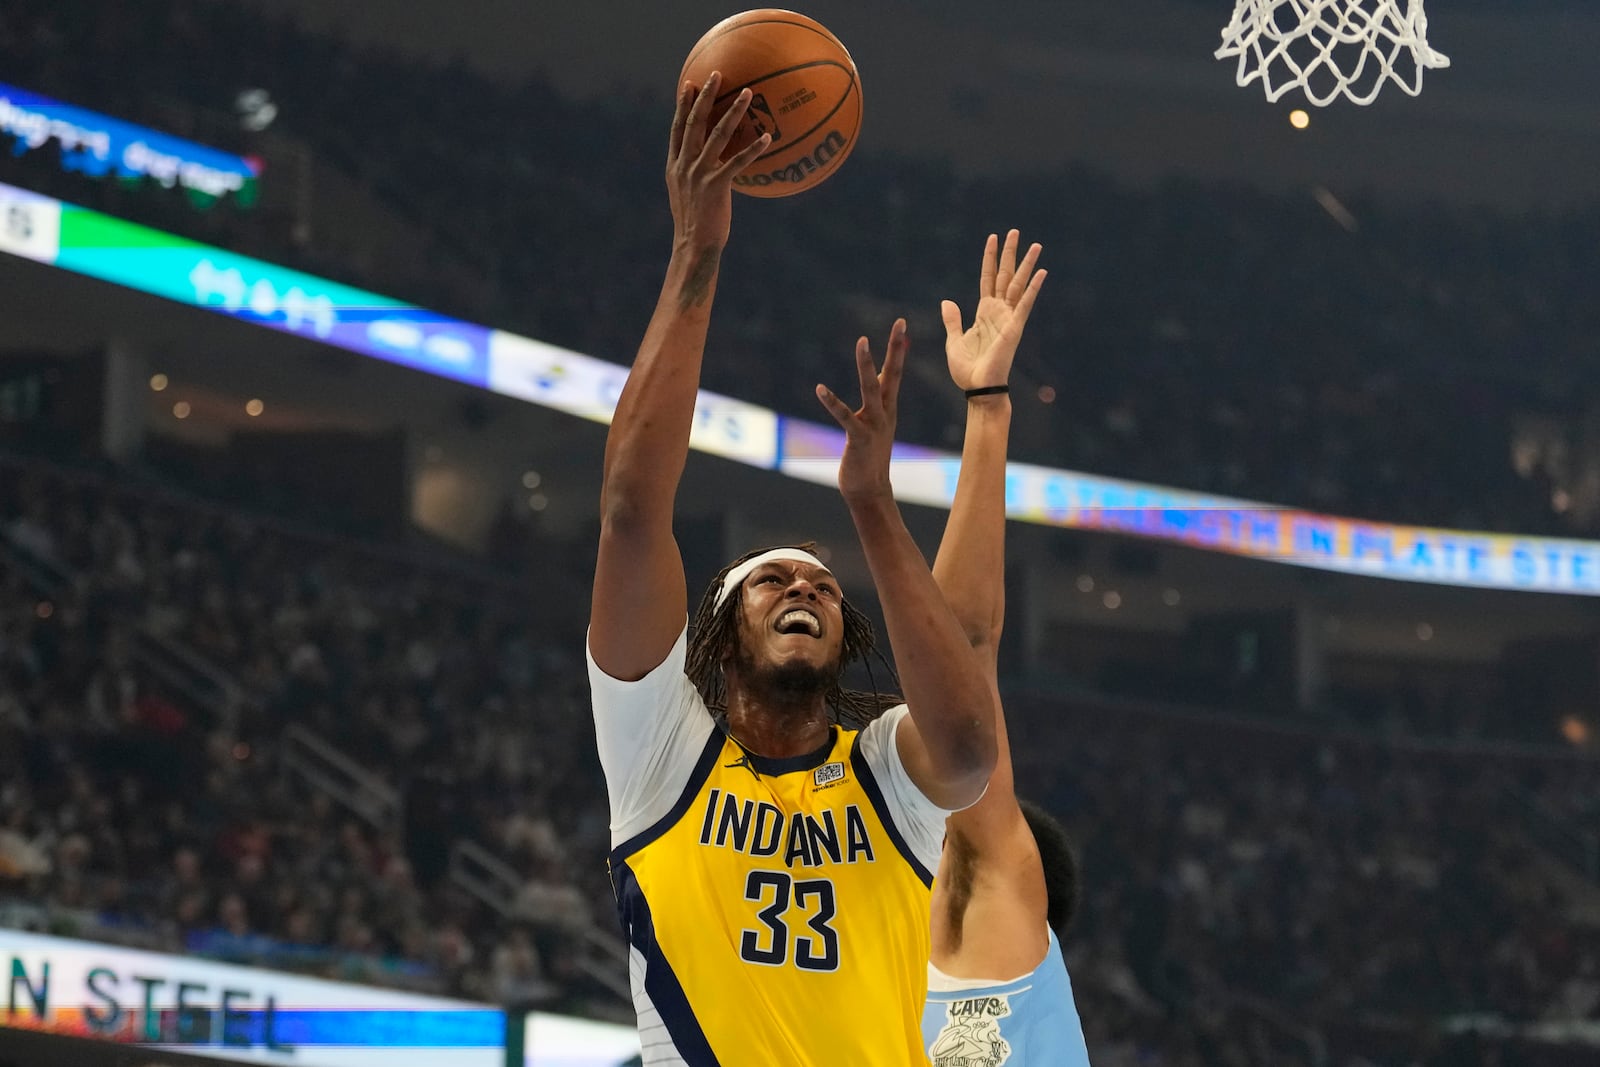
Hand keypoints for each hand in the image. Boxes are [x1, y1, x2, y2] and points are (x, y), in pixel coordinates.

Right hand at [666, 73, 772, 248]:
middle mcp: (684, 165)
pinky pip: (737, 162)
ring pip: (717, 135)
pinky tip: (767, 137)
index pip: (677, 128)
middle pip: (694, 123)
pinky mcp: (715, 186)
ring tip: (747, 93)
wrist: (693, 247)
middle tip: (717, 75)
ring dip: (733, 111)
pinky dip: (753, 149)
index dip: (683, 105)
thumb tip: (710, 165)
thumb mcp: (686, 195)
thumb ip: (693, 175)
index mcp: (675, 165)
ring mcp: (699, 174)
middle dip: (705, 96)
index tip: (689, 84)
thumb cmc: (695, 224)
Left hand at [816, 319, 908, 504]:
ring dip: (867, 365)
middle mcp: (885, 412)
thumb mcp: (876, 423)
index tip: (901, 324)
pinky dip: (832, 402)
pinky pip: (845, 416)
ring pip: (871, 389)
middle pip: (893, 374)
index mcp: (888, 408)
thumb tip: (879, 382)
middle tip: (900, 322)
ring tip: (863, 341)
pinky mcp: (858, 438)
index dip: (898, 348)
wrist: (869, 490)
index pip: (895, 372)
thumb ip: (878, 401)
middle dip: (896, 347)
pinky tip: (820, 388)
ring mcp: (873, 425)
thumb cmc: (869, 456)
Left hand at [940, 230, 1045, 394]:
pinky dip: (1033, 288)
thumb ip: (953, 320)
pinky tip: (1042, 272)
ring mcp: (1009, 318)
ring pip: (1018, 285)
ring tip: (1035, 244)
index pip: (988, 279)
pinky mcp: (1015, 328)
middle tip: (1015, 231)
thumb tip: (947, 301)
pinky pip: (1025, 304)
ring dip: (1026, 264)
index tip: (993, 238)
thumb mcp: (954, 340)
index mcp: (984, 313)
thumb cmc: (967, 370)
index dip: (990, 259)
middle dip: (1010, 254)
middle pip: (1006, 275)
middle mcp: (999, 312)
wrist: (978, 389)